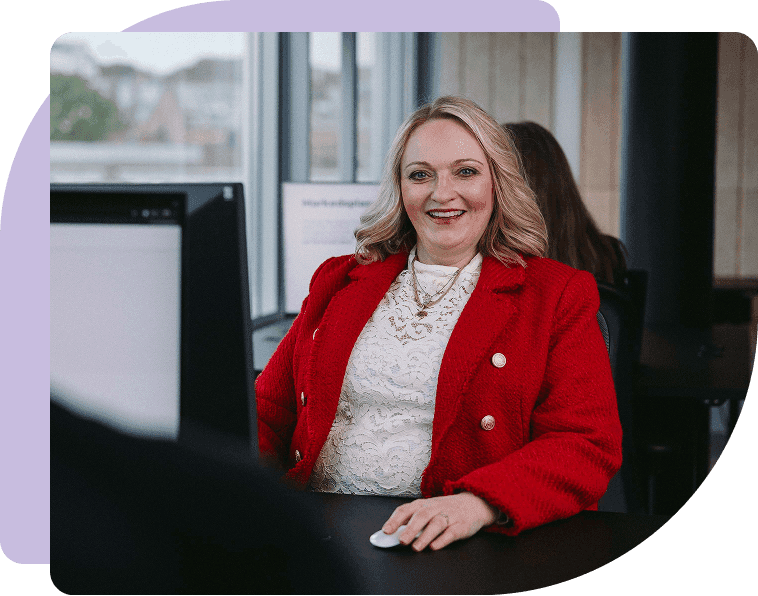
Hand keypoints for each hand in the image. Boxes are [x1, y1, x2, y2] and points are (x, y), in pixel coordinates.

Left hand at [381, 492, 498, 550]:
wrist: (474, 504)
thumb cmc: (444, 509)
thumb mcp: (427, 509)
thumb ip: (410, 520)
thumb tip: (391, 534)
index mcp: (423, 504)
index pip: (406, 509)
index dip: (395, 520)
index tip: (386, 531)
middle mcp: (435, 507)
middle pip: (421, 515)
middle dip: (410, 528)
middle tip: (401, 541)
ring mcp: (449, 515)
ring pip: (436, 524)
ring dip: (425, 536)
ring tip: (416, 547)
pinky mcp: (462, 525)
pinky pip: (452, 532)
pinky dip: (442, 540)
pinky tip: (434, 546)